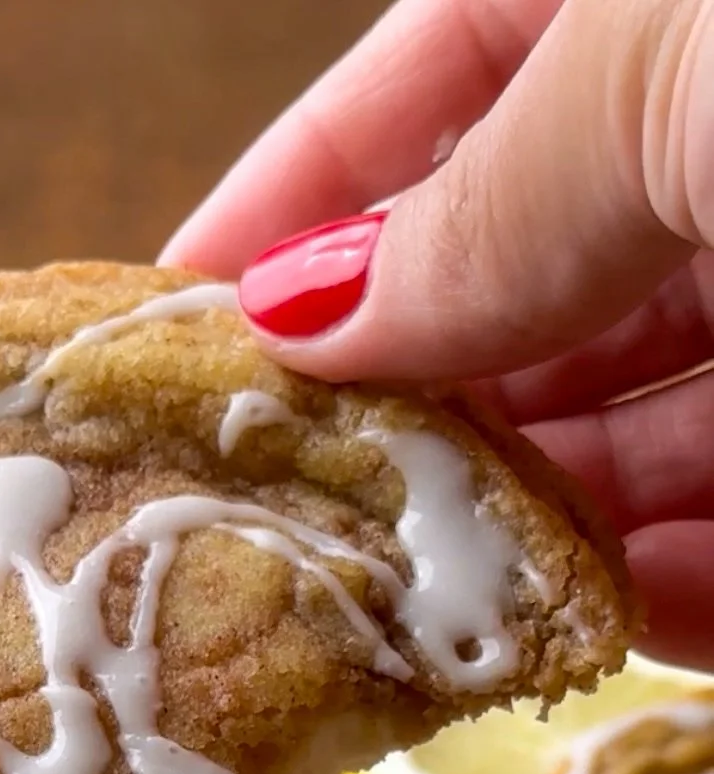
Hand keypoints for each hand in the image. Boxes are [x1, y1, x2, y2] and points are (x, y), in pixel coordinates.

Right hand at [164, 0, 713, 669]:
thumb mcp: (649, 75)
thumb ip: (484, 208)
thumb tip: (303, 318)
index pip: (442, 67)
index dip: (305, 187)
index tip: (184, 310)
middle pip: (531, 285)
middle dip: (413, 402)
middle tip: (285, 504)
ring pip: (635, 431)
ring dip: (526, 529)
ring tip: (430, 605)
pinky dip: (668, 596)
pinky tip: (601, 631)